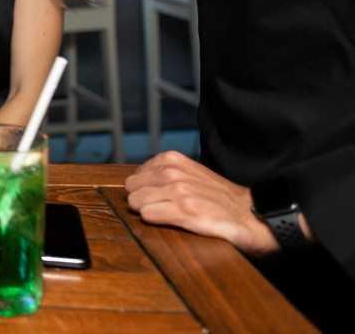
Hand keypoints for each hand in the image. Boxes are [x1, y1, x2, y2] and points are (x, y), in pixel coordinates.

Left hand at [124, 151, 277, 255]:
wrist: (249, 214)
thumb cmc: (218, 197)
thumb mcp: (190, 173)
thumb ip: (165, 172)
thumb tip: (137, 183)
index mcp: (172, 160)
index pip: (134, 177)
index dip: (143, 191)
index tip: (155, 198)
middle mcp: (172, 172)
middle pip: (131, 189)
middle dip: (141, 201)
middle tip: (159, 208)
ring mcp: (178, 191)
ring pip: (136, 202)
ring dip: (147, 211)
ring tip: (167, 215)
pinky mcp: (184, 211)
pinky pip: (148, 215)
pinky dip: (155, 220)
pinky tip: (171, 221)